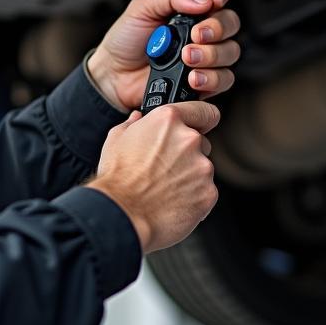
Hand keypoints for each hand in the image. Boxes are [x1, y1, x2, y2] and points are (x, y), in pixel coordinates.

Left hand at [87, 0, 240, 112]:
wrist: (114, 75)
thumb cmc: (125, 40)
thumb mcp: (141, 8)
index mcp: (188, 9)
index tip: (214, 1)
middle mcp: (201, 31)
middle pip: (230, 23)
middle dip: (217, 28)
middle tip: (196, 35)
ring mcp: (205, 56)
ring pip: (230, 52)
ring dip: (212, 55)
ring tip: (187, 58)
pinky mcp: (203, 81)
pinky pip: (223, 79)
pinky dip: (211, 78)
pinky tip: (192, 78)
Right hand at [89, 101, 219, 252]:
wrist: (122, 213)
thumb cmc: (117, 177)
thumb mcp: (117, 139)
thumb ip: (133, 123)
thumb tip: (138, 118)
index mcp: (168, 120)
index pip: (204, 111)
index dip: (201, 119)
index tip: (200, 126)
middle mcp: (189, 139)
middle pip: (201, 143)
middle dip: (188, 153)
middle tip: (166, 168)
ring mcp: (202, 167)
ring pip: (202, 169)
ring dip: (190, 176)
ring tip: (165, 188)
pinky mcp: (208, 193)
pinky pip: (205, 192)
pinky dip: (193, 197)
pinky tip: (172, 202)